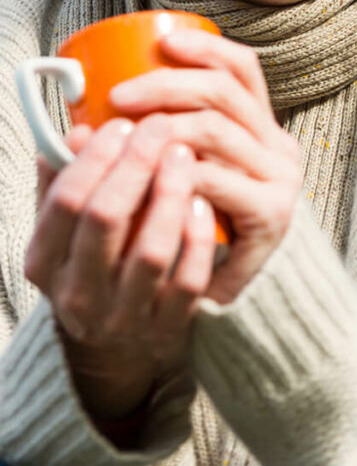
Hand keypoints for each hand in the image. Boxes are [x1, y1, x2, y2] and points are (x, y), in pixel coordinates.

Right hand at [25, 119, 216, 423]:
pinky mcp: (167, 327)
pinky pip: (188, 279)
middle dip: (135, 165)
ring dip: (170, 195)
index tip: (122, 123)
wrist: (119, 342)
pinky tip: (205, 202)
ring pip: (150, 251)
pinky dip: (197, 239)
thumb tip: (78, 129)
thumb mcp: (66, 227)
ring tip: (184, 154)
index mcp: (44, 264)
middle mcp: (78, 295)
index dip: (95, 157)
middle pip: (106, 219)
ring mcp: (124, 316)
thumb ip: (64, 180)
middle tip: (160, 126)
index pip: (66, 202)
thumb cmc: (94, 261)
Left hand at [108, 29, 301, 303]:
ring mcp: (280, 179)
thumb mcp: (188, 172)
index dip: (205, 49)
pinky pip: (217, 180)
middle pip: (224, 93)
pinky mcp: (272, 214)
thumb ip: (164, 140)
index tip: (162, 42)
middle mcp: (279, 146)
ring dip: (163, 127)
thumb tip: (87, 114)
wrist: (234, 290)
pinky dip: (176, 173)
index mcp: (262, 127)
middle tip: (119, 97)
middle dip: (167, 85)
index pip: (244, 69)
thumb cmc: (198, 224)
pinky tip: (152, 176)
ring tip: (126, 138)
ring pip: (216, 131)